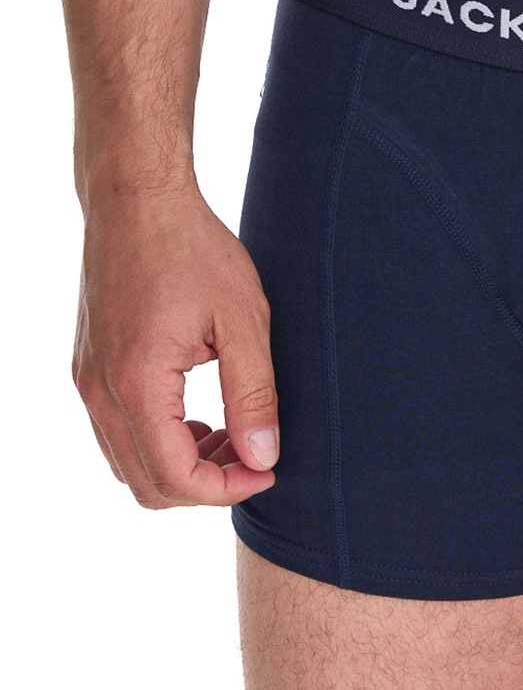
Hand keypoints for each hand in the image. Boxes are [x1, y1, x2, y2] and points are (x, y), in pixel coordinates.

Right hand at [73, 187, 279, 507]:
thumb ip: (254, 394)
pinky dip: (158, 441)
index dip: (226, 489)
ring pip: (127, 463)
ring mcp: (86, 381)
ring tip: (234, 434)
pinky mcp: (87, 368)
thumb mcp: (243, 320)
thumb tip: (264, 457)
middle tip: (255, 456)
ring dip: (181, 465)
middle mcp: (99, 391)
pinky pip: (116, 433)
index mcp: (137, 383)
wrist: (137, 200)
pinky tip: (201, 415)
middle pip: (145, 484)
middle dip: (205, 485)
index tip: (269, 471)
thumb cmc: (194, 250)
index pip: (174, 477)